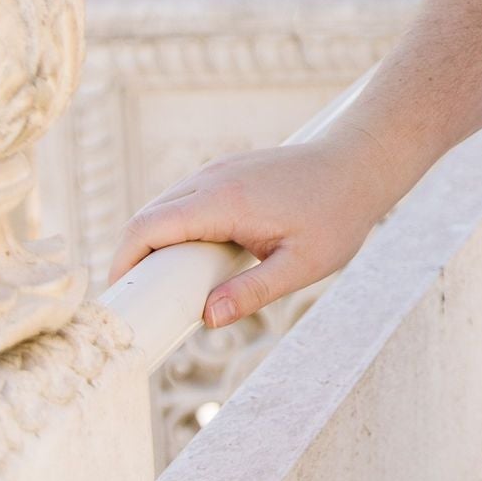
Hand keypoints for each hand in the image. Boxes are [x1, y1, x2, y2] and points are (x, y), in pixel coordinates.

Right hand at [105, 130, 399, 329]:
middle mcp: (212, 179)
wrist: (361, 162)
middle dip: (133, 258)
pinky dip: (175, 227)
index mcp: (223, 201)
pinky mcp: (228, 171)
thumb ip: (254, 292)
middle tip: (140, 303)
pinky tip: (193, 258)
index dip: (122, 262)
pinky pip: (185, 199)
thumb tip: (207, 318)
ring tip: (165, 287)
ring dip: (154, 242)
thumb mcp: (302, 265)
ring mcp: (219, 170)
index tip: (120, 297)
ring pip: (164, 205)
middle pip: (147, 217)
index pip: (147, 227)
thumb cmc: (337, 214)